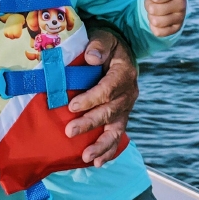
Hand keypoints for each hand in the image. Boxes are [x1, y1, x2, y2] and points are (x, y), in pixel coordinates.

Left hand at [66, 27, 138, 165]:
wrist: (119, 51)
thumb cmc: (107, 43)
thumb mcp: (105, 36)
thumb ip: (99, 44)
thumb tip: (92, 57)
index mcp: (124, 73)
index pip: (108, 89)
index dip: (91, 99)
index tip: (72, 107)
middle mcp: (129, 93)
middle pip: (110, 111)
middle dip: (90, 123)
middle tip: (70, 132)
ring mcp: (126, 108)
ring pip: (116, 130)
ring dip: (101, 145)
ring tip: (87, 157)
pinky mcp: (121, 117)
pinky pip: (117, 136)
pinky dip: (109, 150)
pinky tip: (97, 163)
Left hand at [145, 0, 191, 37]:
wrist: (165, 4)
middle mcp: (182, 5)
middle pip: (152, 9)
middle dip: (149, 4)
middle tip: (156, 1)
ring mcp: (180, 18)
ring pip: (155, 21)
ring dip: (151, 15)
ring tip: (158, 9)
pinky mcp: (175, 30)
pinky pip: (158, 32)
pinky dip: (154, 27)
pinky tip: (160, 19)